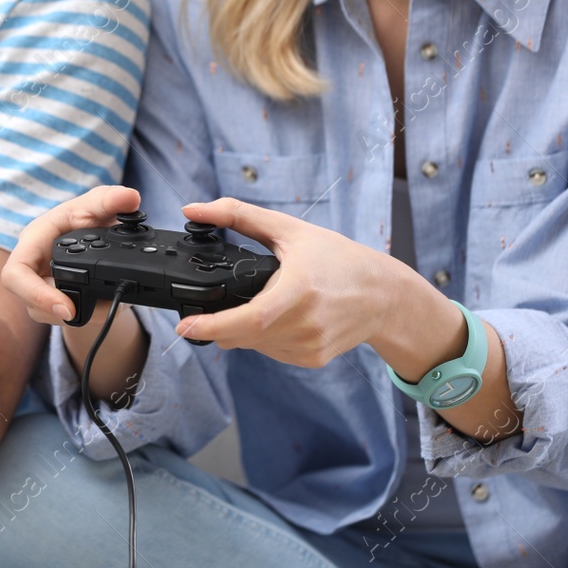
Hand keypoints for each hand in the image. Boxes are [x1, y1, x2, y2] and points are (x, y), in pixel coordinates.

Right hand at [1, 185, 140, 323]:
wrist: (97, 236)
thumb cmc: (85, 216)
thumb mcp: (96, 204)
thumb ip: (110, 200)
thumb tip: (130, 197)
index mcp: (33, 241)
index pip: (15, 274)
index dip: (35, 295)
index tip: (67, 307)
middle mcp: (32, 267)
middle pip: (32, 302)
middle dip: (61, 309)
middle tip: (86, 313)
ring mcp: (41, 287)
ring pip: (51, 314)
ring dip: (82, 312)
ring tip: (108, 302)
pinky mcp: (56, 301)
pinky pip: (67, 316)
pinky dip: (90, 313)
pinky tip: (106, 305)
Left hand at [173, 197, 401, 367]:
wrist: (383, 294)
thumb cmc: (338, 258)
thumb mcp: (290, 230)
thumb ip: (238, 215)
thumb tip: (193, 209)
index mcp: (300, 290)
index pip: (249, 319)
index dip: (213, 326)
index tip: (184, 327)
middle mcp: (306, 323)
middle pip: (242, 335)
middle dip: (218, 325)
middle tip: (209, 309)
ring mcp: (310, 346)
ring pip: (253, 346)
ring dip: (241, 331)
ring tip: (258, 303)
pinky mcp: (312, 359)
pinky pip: (271, 352)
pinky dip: (262, 338)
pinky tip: (276, 318)